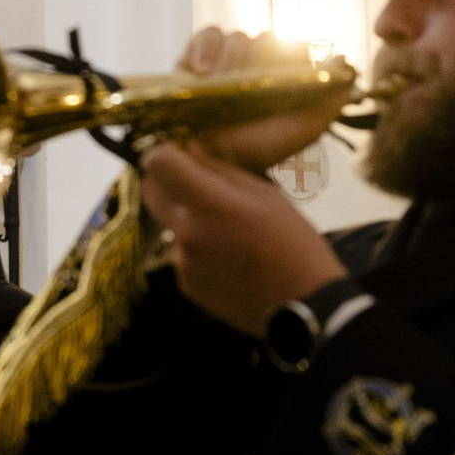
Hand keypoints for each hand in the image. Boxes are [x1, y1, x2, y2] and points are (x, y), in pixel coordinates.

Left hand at [140, 139, 347, 336]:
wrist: (304, 304)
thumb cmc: (294, 243)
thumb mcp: (266, 195)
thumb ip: (222, 172)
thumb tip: (190, 150)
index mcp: (210, 203)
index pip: (158, 164)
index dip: (162, 154)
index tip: (177, 156)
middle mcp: (187, 232)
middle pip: (151, 192)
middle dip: (166, 182)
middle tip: (197, 186)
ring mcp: (183, 261)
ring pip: (169, 225)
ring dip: (187, 220)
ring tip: (229, 234)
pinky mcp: (186, 283)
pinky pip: (181, 254)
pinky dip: (197, 250)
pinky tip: (229, 258)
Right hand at [177, 28, 353, 174]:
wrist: (212, 163)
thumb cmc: (257, 150)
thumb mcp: (301, 131)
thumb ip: (329, 103)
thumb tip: (349, 70)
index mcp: (285, 75)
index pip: (296, 47)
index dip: (290, 57)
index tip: (281, 81)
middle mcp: (258, 62)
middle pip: (265, 39)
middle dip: (257, 61)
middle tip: (246, 91)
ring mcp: (228, 58)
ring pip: (237, 37)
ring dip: (230, 60)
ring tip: (218, 86)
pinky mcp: (197, 57)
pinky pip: (207, 35)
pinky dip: (204, 48)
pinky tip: (201, 72)